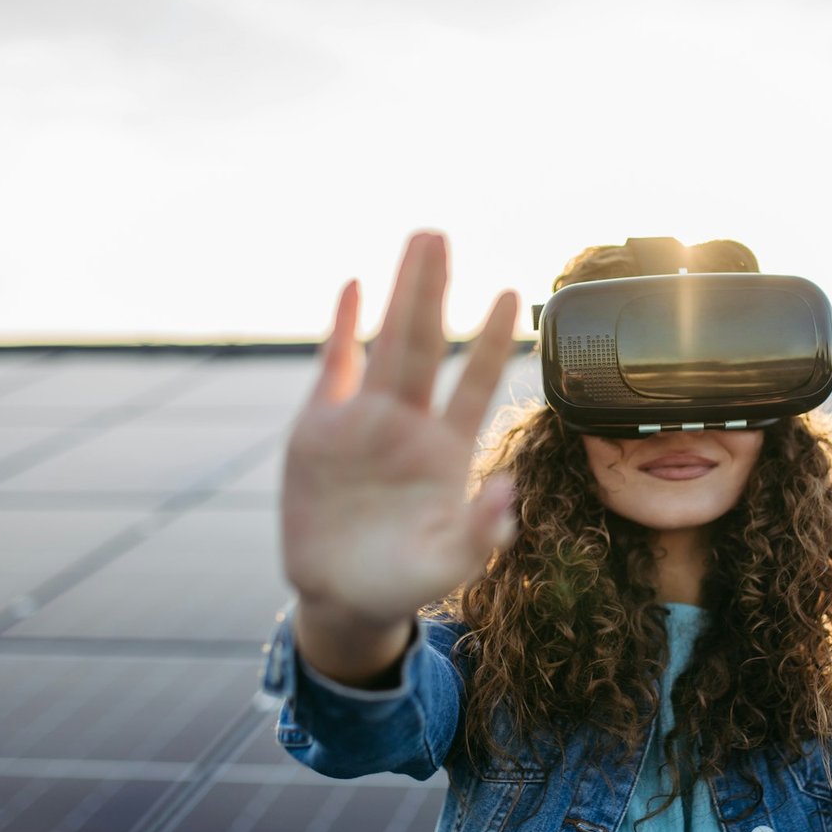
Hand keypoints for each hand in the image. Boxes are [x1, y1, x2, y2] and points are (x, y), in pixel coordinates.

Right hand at [280, 230, 518, 625]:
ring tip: (417, 241)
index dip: (492, 341)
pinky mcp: (319, 431)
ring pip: (383, 344)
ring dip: (398, 294)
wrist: (341, 596)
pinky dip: (340, 329)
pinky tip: (353, 287)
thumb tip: (508, 490)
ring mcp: (364, 422)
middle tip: (441, 235)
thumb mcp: (449, 565)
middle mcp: (409, 425)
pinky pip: (333, 370)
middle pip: (424, 345)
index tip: (513, 294)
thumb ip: (480, 532)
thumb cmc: (404, 580)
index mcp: (446, 451)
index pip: (473, 384)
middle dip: (433, 290)